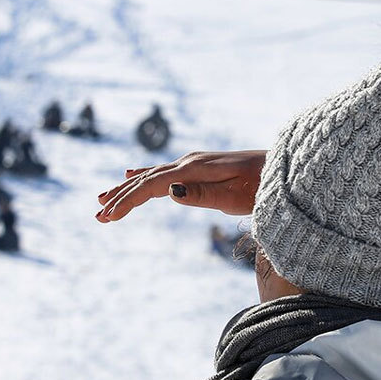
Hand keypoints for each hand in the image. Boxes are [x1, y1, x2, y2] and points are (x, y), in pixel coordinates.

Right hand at [96, 150, 266, 222]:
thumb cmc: (263, 188)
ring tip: (104, 199)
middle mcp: (189, 162)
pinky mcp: (199, 166)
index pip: (151, 186)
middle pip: (145, 180)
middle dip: (120, 196)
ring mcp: (193, 162)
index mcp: (193, 169)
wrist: (282, 167)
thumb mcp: (235, 198)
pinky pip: (163, 171)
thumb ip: (202, 195)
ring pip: (151, 175)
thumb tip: (169, 191)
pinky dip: (143, 175)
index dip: (127, 201)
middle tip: (98, 215)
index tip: (108, 217)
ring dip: (127, 188)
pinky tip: (130, 174)